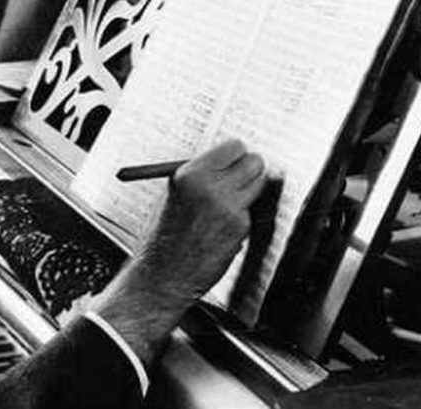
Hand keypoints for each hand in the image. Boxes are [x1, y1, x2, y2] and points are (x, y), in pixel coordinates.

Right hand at [93, 139, 266, 363]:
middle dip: (250, 169)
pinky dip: (240, 218)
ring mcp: (229, 208)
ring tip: (227, 205)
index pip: (233, 146)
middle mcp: (211, 187)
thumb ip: (201, 176)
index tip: (235, 160)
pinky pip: (249, 212)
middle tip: (242, 178)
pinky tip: (220, 229)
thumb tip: (229, 162)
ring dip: (248, 191)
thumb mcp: (174, 193)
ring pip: (258, 185)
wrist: (162, 274)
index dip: (236, 154)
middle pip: (254, 162)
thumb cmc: (163, 236)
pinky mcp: (240, 227)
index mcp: (191, 174)